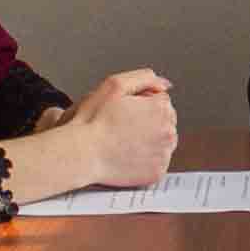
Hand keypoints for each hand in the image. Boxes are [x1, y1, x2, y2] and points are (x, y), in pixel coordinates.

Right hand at [63, 69, 179, 188]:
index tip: (126, 110)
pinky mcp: (157, 172)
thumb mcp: (114, 84)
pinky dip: (146, 159)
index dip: (141, 102)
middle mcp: (168, 131)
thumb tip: (164, 84)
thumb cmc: (93, 121)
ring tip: (124, 140)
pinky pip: (157, 162)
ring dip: (149, 139)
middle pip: (165, 120)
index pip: (161, 100)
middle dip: (148, 120)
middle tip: (123, 126)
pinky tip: (128, 154)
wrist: (81, 153)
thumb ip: (144, 78)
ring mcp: (163, 154)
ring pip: (162, 141)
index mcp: (160, 108)